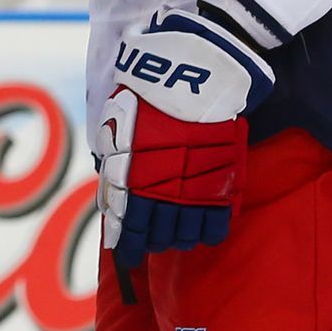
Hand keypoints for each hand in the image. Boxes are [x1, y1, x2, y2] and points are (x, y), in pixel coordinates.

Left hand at [93, 9, 273, 269]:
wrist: (188, 76)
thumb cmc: (146, 95)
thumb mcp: (116, 126)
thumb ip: (114, 161)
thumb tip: (111, 188)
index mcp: (130, 179)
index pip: (127, 225)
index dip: (127, 244)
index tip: (126, 254)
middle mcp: (159, 190)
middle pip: (155, 232)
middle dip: (151, 242)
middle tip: (151, 245)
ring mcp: (192, 189)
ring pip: (184, 232)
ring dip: (179, 239)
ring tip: (177, 238)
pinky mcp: (220, 182)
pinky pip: (215, 221)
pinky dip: (209, 233)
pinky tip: (205, 234)